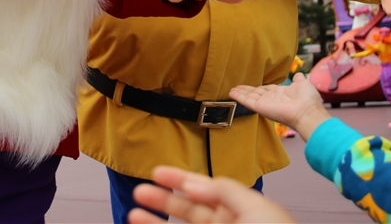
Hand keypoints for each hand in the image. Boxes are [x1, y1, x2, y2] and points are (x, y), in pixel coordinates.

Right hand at [129, 167, 295, 223]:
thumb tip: (193, 183)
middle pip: (188, 210)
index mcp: (240, 210)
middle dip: (163, 200)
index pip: (205, 189)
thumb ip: (224, 191)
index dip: (181, 178)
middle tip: (140, 192)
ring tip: (133, 215)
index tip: (157, 171)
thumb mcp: (257, 209)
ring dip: (156, 223)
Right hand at [229, 73, 330, 141]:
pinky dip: (239, 97)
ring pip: (250, 97)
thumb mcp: (303, 84)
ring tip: (231, 90)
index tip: (251, 86)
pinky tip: (232, 93)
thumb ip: (298, 79)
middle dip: (246, 90)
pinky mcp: (261, 108)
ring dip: (240, 93)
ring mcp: (265, 104)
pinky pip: (248, 101)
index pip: (266, 90)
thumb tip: (299, 75)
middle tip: (237, 87)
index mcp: (281, 94)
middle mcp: (272, 99)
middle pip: (256, 93)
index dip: (258, 88)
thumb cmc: (307, 100)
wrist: (307, 112)